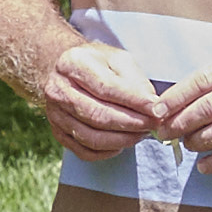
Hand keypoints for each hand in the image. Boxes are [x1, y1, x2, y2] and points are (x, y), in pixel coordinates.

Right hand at [16, 33, 176, 156]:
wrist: (67, 74)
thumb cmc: (98, 65)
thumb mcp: (118, 60)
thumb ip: (135, 80)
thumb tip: (152, 107)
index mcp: (72, 63)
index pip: (105, 87)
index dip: (134, 102)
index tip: (156, 109)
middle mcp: (57, 89)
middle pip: (97, 114)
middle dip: (131, 123)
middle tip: (153, 125)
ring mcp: (54, 113)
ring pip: (91, 137)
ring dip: (122, 139)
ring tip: (142, 134)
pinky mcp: (58, 132)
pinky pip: (84, 151)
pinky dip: (107, 152)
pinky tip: (122, 143)